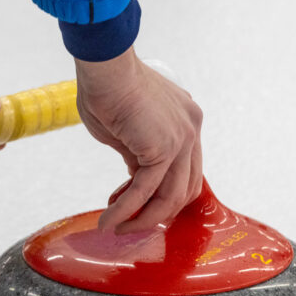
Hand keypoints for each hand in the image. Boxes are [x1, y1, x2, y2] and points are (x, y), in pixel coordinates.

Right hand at [75, 47, 202, 233]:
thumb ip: (137, 152)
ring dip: (143, 220)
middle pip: (185, 187)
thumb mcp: (127, 128)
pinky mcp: (164, 149)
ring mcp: (182, 139)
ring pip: (170, 197)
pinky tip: (109, 220)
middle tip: (130, 222)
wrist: (104, 67)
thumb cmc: (107, 87)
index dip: (160, 191)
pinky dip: (126, 210)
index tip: (132, 201)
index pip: (184, 168)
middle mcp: (191, 129)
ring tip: (118, 228)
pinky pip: (145, 191)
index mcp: (186, 119)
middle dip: (157, 211)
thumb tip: (135, 176)